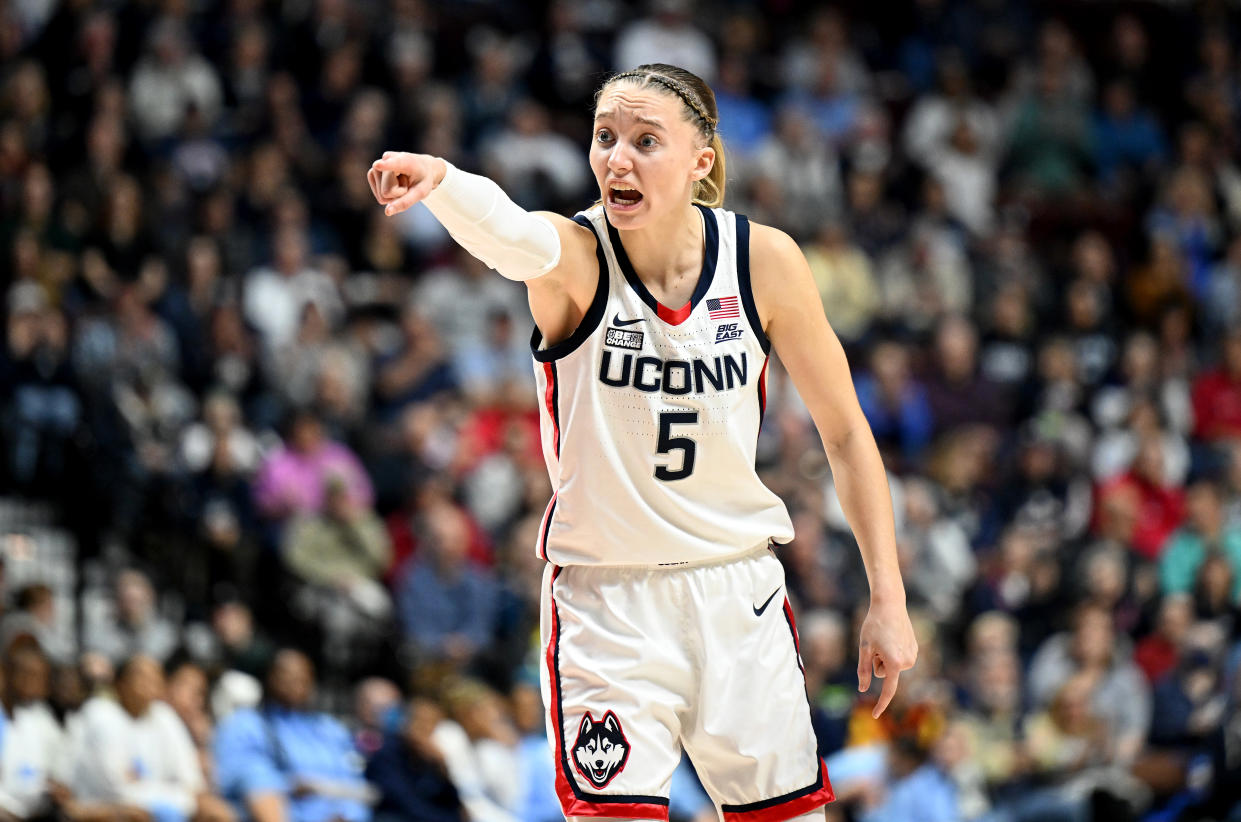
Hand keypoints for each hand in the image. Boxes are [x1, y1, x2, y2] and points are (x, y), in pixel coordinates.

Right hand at [367, 152, 446, 215]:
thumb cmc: (423, 179)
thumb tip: (387, 212)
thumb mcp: (421, 193)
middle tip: (407, 183)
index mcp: (404, 160)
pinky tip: (393, 183)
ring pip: (382, 195)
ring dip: (393, 194)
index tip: (378, 165)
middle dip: (399, 194)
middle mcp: (386, 159)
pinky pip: (380, 196)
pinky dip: (388, 195)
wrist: (421, 168)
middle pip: (387, 192)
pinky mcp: (372, 173)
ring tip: (401, 181)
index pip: (393, 164)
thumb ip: (405, 202)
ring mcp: (376, 167)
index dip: (385, 165)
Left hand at [857, 596, 917, 717]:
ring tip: (884, 638)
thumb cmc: (873, 625)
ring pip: (892, 667)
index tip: (875, 715)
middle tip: (876, 644)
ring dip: (885, 656)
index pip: (887, 689)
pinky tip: (892, 636)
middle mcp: (907, 662)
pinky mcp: (915, 649)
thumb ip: (863, 671)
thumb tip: (862, 689)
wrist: (890, 605)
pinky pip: (898, 659)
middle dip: (877, 663)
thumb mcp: (864, 648)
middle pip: (885, 674)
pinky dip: (892, 651)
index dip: (881, 704)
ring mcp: (913, 656)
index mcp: (894, 663)